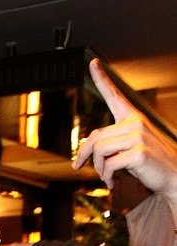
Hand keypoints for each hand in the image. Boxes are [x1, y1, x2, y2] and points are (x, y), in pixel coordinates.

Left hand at [73, 59, 176, 207]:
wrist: (175, 176)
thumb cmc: (150, 163)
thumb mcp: (130, 148)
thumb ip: (112, 144)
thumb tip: (85, 152)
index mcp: (133, 118)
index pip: (115, 95)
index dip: (102, 79)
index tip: (92, 63)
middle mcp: (136, 122)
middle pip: (95, 136)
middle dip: (84, 154)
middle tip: (78, 166)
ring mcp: (138, 136)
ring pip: (99, 150)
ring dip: (98, 168)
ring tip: (106, 176)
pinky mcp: (138, 153)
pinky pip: (109, 164)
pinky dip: (106, 177)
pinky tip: (112, 182)